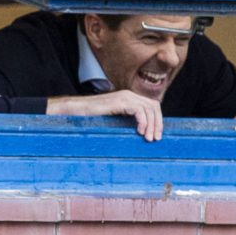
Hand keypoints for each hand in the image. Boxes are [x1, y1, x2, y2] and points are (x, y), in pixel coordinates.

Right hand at [46, 90, 162, 141]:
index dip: (158, 120)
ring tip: (148, 138)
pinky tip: (139, 131)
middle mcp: (129, 95)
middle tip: (156, 139)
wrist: (77, 111)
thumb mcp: (115, 119)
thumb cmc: (93, 117)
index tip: (156, 135)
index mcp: (130, 98)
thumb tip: (142, 133)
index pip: (152, 105)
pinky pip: (139, 110)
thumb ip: (127, 121)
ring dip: (151, 125)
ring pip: (148, 109)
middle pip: (154, 106)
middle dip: (157, 123)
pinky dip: (142, 121)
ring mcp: (125, 96)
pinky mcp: (120, 101)